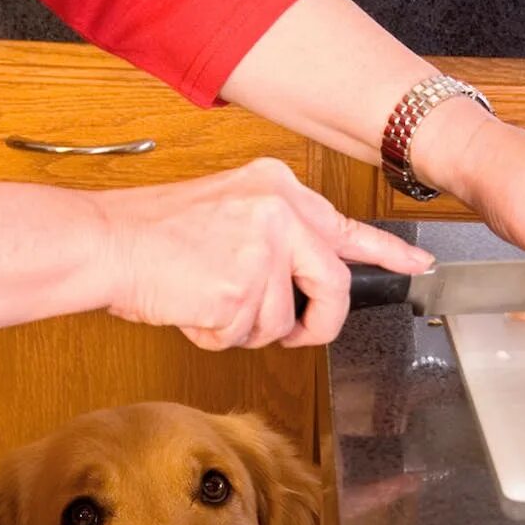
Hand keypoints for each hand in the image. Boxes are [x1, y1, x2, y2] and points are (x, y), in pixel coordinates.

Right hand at [101, 158, 431, 350]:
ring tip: (206, 298)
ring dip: (245, 328)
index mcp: (277, 188)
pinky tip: (192, 307)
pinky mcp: (238, 290)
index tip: (418, 266)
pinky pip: (244, 337)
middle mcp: (278, 213)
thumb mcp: (230, 209)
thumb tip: (311, 281)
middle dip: (318, 323)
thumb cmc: (156, 232)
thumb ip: (278, 237)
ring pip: (281, 322)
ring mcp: (260, 252)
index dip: (387, 253)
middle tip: (298, 332)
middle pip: (332, 286)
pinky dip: (216, 336)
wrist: (106, 241)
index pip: (347, 226)